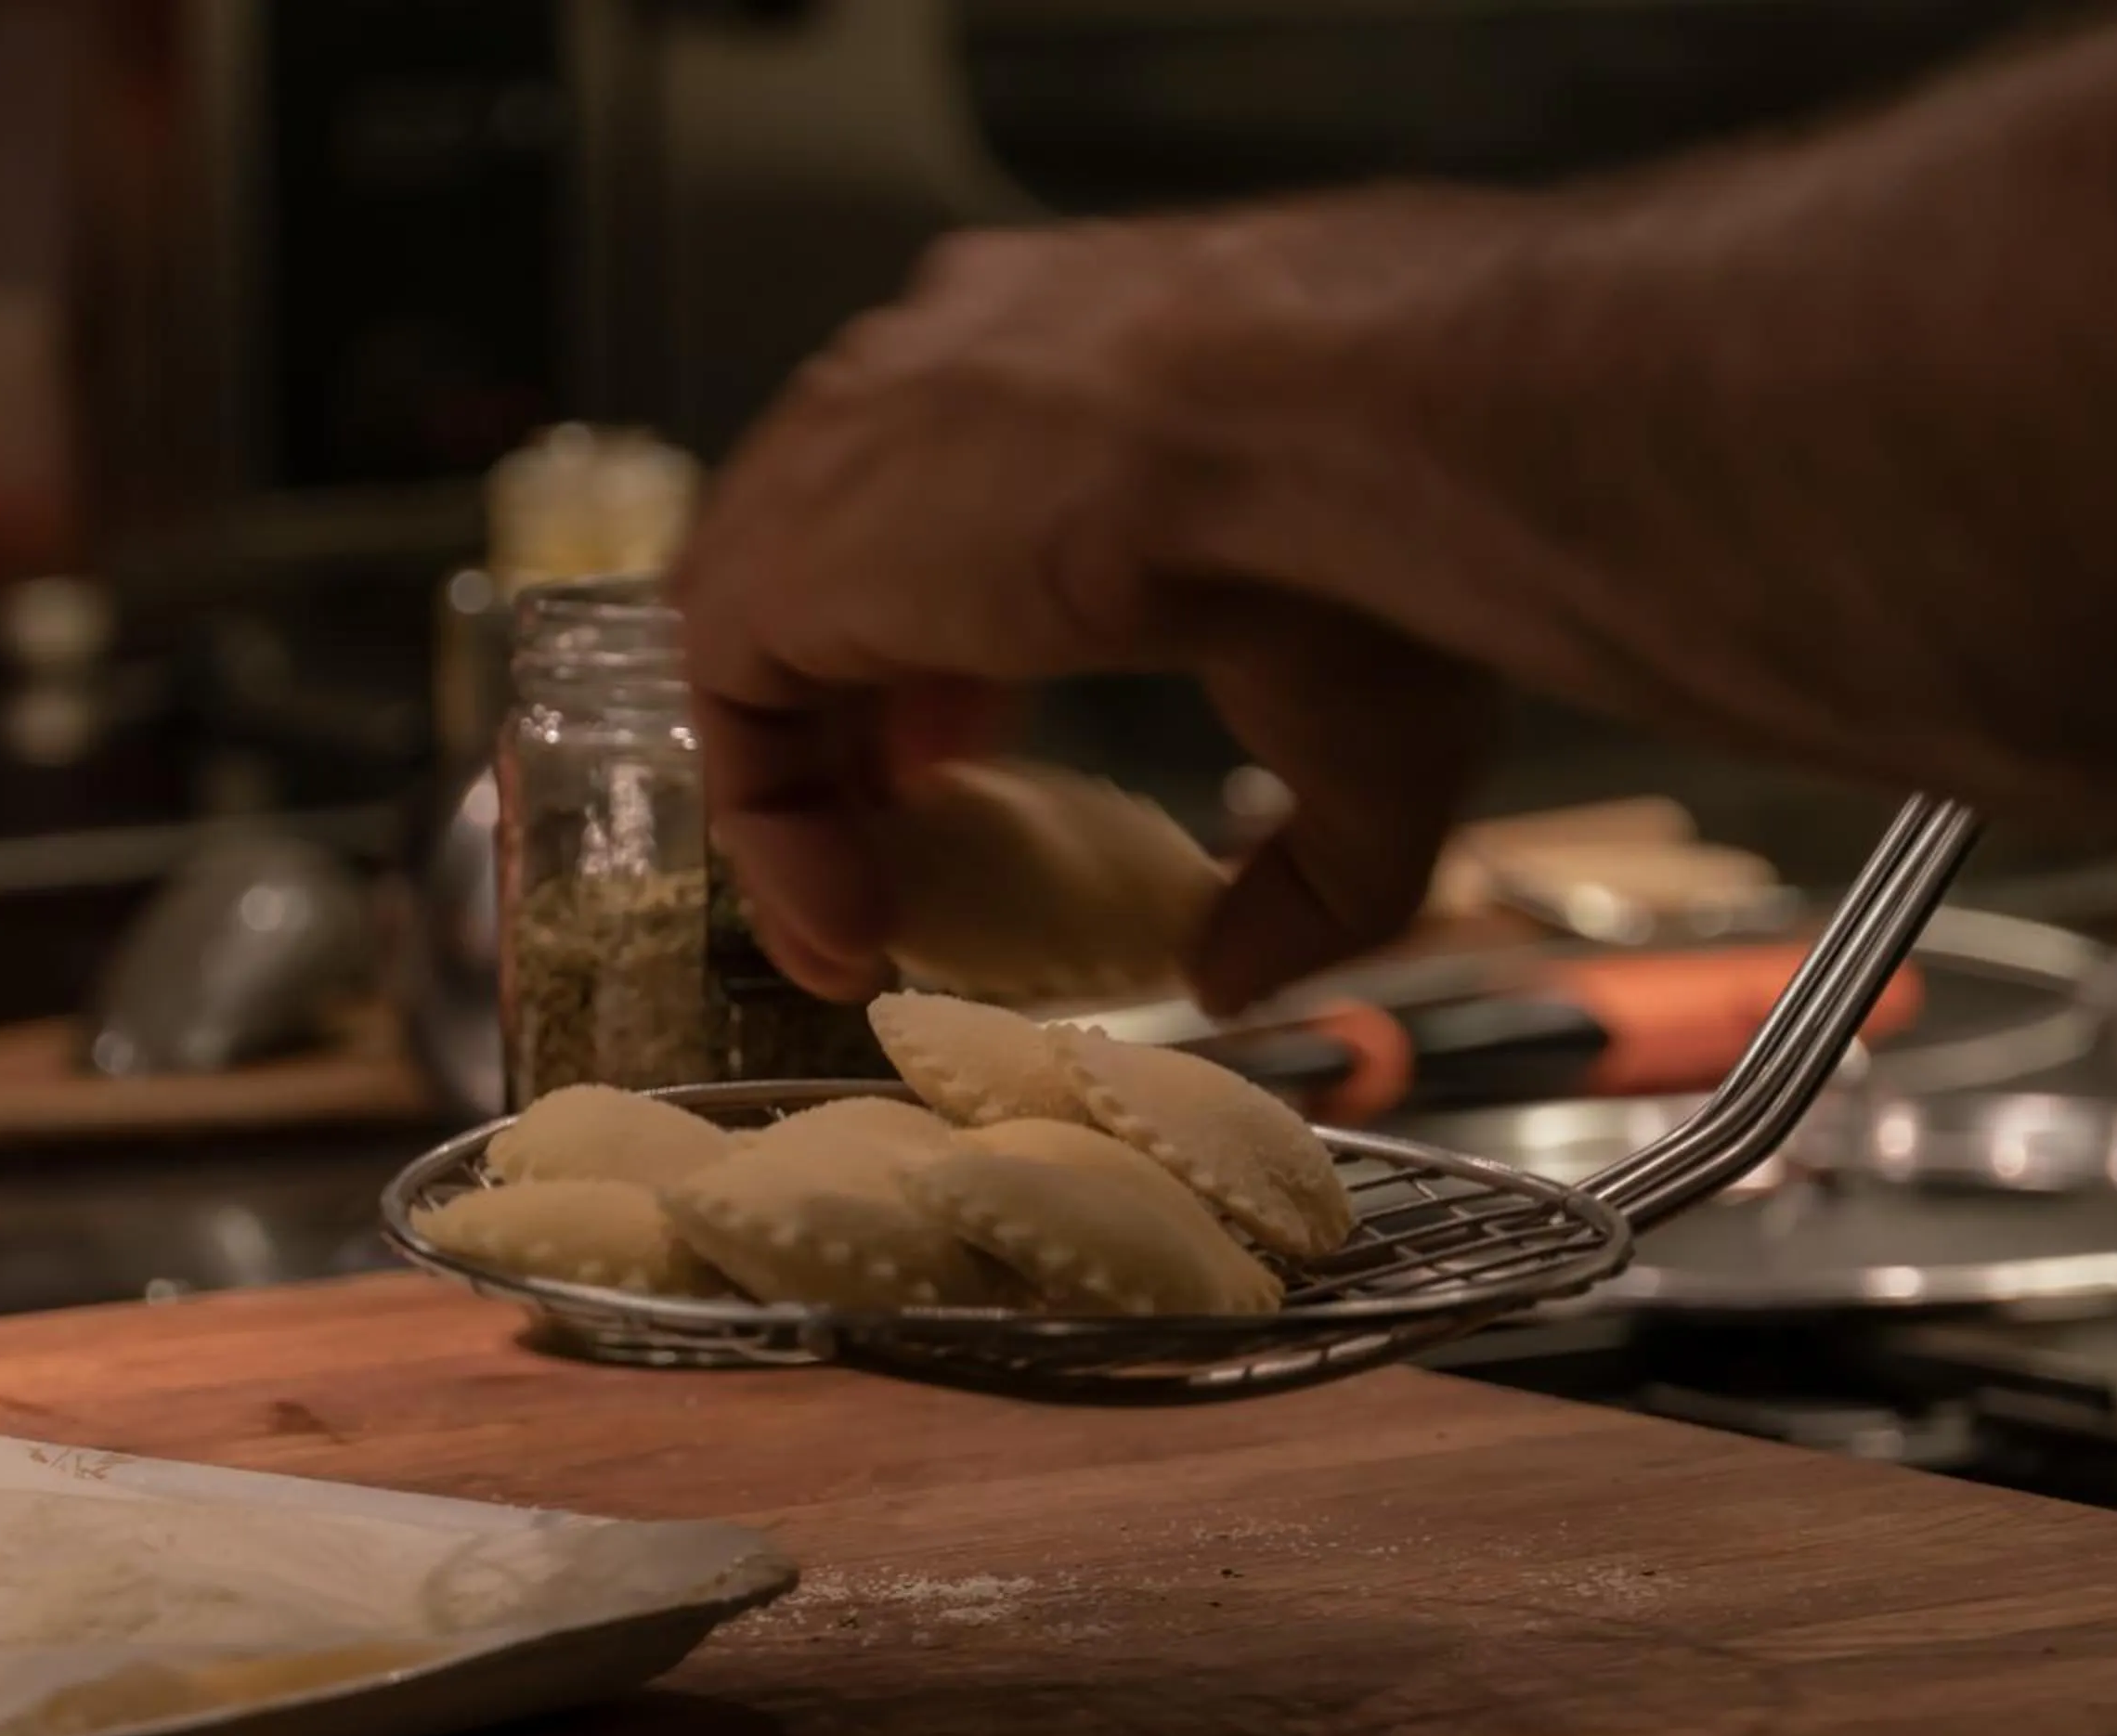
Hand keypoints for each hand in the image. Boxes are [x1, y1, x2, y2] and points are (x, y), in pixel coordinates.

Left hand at [670, 216, 1489, 1012]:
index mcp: (1074, 372)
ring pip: (769, 618)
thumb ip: (1301, 877)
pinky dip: (773, 818)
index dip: (941, 643)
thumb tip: (1230, 981)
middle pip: (836, 551)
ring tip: (859, 920)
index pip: (952, 496)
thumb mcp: (1374, 741)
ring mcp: (854, 447)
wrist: (1340, 429)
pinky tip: (845, 920)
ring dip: (806, 782)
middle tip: (907, 843)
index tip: (967, 761)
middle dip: (855, 708)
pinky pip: (732, 695)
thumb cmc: (1384, 546)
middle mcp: (943, 379)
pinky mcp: (793, 541)